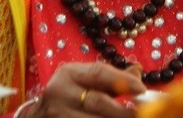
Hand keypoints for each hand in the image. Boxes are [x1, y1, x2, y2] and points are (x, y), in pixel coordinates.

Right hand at [25, 62, 144, 116]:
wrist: (39, 116)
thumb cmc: (69, 94)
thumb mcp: (84, 79)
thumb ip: (111, 78)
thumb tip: (138, 71)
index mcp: (68, 73)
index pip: (99, 73)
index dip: (123, 81)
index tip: (142, 89)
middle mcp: (60, 92)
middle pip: (98, 102)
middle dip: (123, 110)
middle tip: (143, 113)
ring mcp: (58, 114)